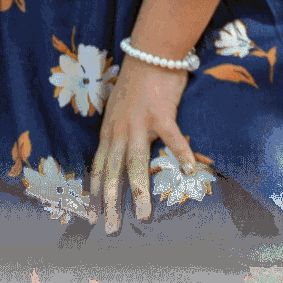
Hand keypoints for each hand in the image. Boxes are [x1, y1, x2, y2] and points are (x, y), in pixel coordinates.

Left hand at [89, 59, 195, 233]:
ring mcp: (139, 124)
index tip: (92, 217)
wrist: (149, 53)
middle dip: (109, 204)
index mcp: (108, 132)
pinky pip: (172, 139)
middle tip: (110, 229)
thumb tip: (121, 152)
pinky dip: (181, 154)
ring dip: (139, 192)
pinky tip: (191, 170)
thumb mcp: (118, 110)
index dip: (93, 194)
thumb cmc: (137, 82)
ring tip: (143, 215)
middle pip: (111, 175)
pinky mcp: (161, 115)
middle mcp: (119, 132)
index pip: (97, 169)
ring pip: (135, 165)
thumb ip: (118, 132)